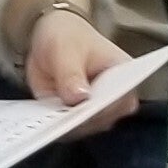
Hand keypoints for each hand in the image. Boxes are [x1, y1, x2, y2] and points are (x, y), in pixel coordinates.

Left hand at [23, 4, 139, 129]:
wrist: (52, 39)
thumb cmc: (67, 38)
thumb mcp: (65, 49)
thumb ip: (71, 73)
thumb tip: (78, 98)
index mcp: (124, 75)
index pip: (121, 99)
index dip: (104, 108)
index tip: (84, 110)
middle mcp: (115, 98)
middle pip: (103, 119)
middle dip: (81, 121)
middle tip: (61, 116)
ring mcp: (96, 111)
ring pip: (84, 128)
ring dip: (66, 127)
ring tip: (49, 119)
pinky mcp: (76, 118)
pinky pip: (66, 129)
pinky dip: (54, 127)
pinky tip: (43, 121)